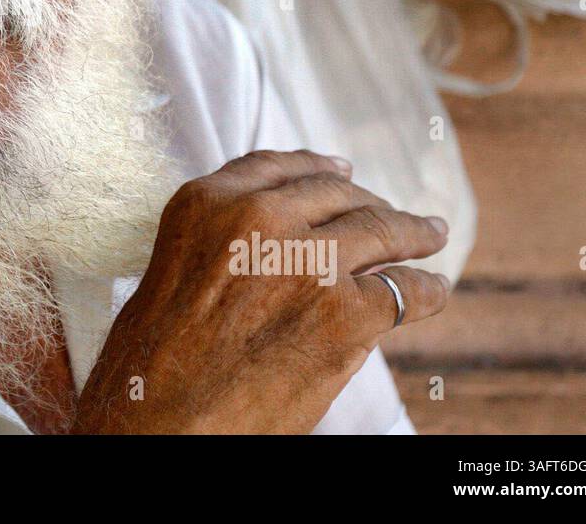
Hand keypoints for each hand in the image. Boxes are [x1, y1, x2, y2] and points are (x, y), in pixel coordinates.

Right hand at [71, 150, 449, 433]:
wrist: (161, 419)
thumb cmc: (153, 361)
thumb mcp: (173, 269)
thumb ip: (221, 241)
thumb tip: (280, 242)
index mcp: (207, 203)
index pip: (276, 167)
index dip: (315, 167)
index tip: (340, 170)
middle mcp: (258, 218)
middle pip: (333, 193)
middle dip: (367, 202)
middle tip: (389, 212)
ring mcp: (307, 262)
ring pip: (379, 229)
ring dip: (412, 233)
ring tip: (429, 236)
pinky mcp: (344, 313)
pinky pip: (404, 290)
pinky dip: (425, 291)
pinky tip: (432, 291)